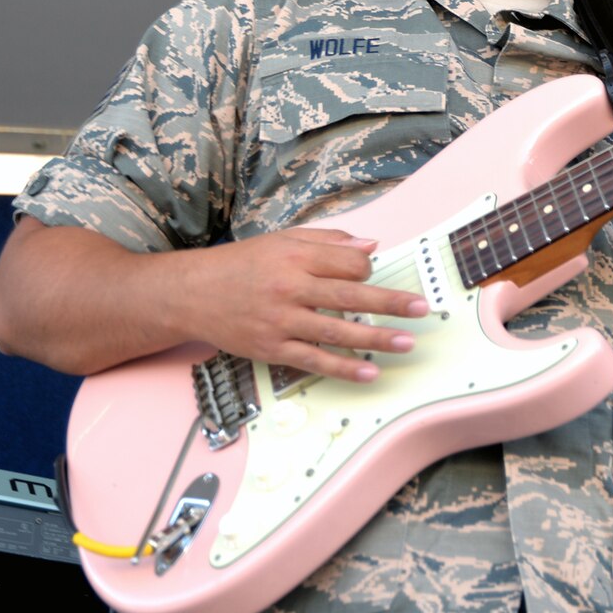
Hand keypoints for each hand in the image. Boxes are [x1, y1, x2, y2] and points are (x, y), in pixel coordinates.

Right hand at [167, 227, 428, 382]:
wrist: (190, 293)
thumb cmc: (242, 263)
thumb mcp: (283, 240)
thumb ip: (329, 241)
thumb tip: (372, 246)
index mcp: (296, 256)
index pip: (349, 263)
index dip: (366, 270)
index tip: (370, 275)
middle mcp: (290, 287)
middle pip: (350, 296)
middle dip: (390, 303)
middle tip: (421, 309)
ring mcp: (281, 321)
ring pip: (337, 332)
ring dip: (377, 339)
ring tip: (408, 343)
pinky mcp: (272, 348)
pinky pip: (315, 360)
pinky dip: (344, 368)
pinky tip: (371, 372)